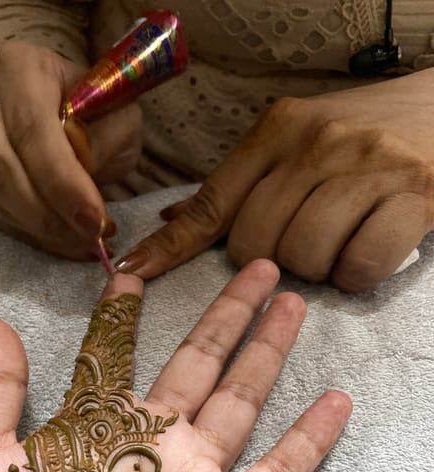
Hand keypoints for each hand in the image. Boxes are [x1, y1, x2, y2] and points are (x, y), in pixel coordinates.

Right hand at [0, 40, 141, 258]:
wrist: (56, 105)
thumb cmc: (92, 108)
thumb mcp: (117, 112)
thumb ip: (108, 139)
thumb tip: (85, 180)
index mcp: (20, 67)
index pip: (32, 129)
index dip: (63, 181)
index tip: (94, 219)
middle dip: (46, 214)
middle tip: (88, 238)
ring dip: (40, 230)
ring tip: (82, 243)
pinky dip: (30, 236)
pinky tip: (63, 243)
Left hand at [115, 68, 433, 290]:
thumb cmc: (361, 134)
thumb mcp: (295, 141)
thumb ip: (239, 183)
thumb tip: (174, 217)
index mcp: (278, 131)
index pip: (212, 203)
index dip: (170, 246)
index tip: (131, 274)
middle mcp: (316, 145)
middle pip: (254, 245)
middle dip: (271, 259)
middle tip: (303, 236)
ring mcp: (366, 169)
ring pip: (304, 258)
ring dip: (318, 266)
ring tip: (339, 239)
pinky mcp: (413, 197)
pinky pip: (358, 267)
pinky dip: (357, 273)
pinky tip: (367, 249)